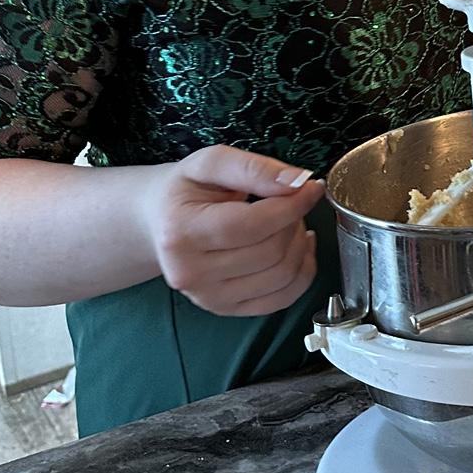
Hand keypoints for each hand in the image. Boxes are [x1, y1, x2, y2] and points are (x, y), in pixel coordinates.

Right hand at [142, 146, 323, 315]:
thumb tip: (298, 182)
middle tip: (290, 202)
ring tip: (288, 222)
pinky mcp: (226, 310)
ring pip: (282, 276)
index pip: (254, 225)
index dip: (293, 205)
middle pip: (271, 252)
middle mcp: (190, 273)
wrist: (160, 221)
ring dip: (300, 244)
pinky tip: (298, 248)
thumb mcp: (211, 162)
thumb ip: (255, 168)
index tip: (311, 187)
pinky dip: (302, 272)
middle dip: (295, 221)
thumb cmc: (186, 190)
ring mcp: (208, 298)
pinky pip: (283, 299)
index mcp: (182, 233)